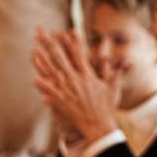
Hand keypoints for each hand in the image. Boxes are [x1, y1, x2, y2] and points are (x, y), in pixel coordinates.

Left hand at [31, 29, 118, 146]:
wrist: (99, 126)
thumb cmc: (106, 108)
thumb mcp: (112, 88)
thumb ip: (115, 73)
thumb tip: (124, 62)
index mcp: (87, 75)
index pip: (77, 53)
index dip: (70, 41)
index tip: (63, 31)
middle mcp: (76, 80)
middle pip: (60, 57)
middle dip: (49, 43)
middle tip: (39, 32)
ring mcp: (68, 90)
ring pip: (52, 72)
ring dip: (42, 61)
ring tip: (33, 50)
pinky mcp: (62, 102)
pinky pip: (50, 92)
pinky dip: (43, 86)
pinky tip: (35, 79)